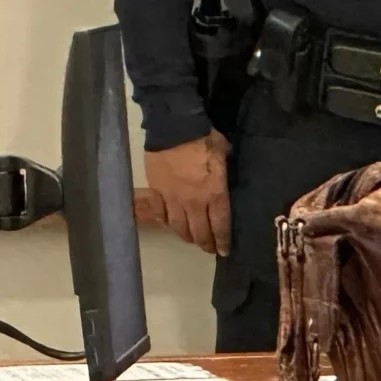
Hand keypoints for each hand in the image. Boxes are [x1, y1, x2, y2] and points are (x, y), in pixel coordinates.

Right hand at [145, 130, 230, 255]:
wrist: (174, 129)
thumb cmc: (204, 139)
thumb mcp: (224, 154)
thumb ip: (224, 171)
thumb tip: (223, 177)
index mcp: (214, 193)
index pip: (220, 224)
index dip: (222, 240)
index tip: (224, 251)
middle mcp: (194, 202)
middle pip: (200, 230)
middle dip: (206, 243)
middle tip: (210, 249)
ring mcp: (173, 199)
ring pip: (179, 227)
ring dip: (187, 236)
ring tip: (193, 240)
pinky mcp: (156, 193)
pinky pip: (161, 214)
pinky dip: (167, 222)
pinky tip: (171, 225)